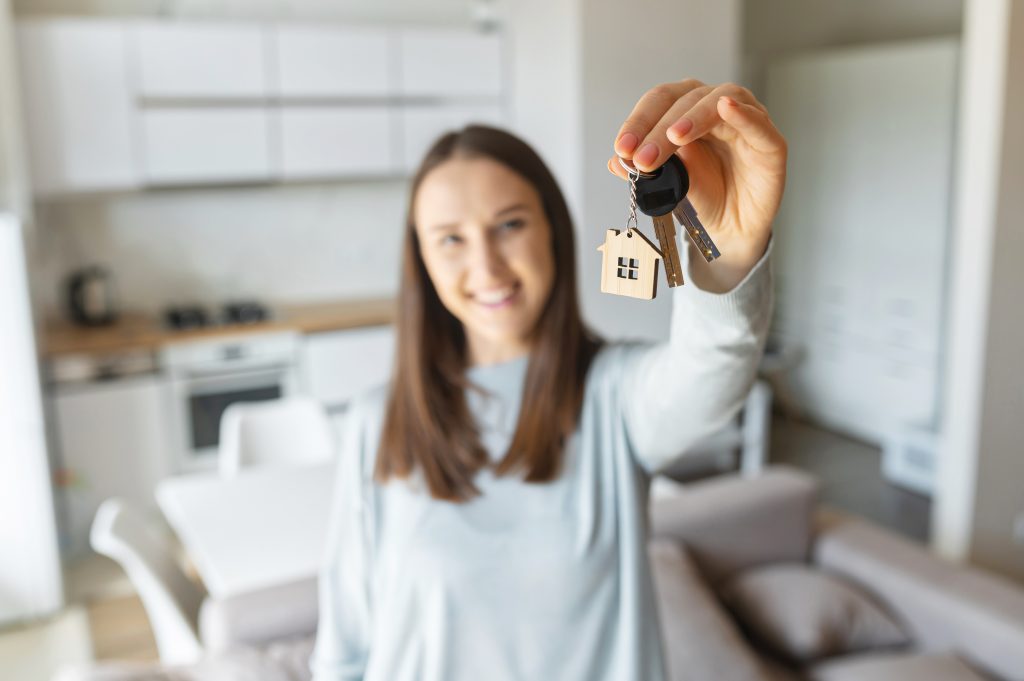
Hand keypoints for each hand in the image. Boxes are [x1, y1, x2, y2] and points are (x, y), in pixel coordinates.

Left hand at [609, 79, 786, 291]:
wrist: (732, 228)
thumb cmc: (703, 197)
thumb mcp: (668, 185)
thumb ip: (645, 172)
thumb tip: (616, 162)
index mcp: (685, 112)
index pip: (659, 103)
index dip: (639, 122)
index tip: (622, 148)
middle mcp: (714, 109)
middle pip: (684, 101)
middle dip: (659, 129)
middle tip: (641, 157)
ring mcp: (745, 122)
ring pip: (718, 102)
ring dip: (693, 117)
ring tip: (675, 137)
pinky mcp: (770, 143)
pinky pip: (758, 123)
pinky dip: (743, 114)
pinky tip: (726, 108)